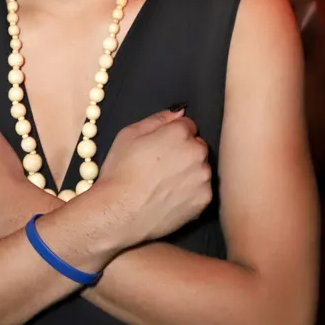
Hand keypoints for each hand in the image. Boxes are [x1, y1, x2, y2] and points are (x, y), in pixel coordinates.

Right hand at [95, 109, 211, 248]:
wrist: (120, 213)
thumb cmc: (120, 171)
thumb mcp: (129, 134)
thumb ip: (157, 119)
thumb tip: (179, 112)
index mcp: (179, 133)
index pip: (187, 125)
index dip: (172, 135)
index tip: (160, 147)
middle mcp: (197, 152)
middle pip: (197, 146)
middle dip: (184, 151)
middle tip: (161, 166)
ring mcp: (203, 178)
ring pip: (201, 168)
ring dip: (190, 171)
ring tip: (165, 184)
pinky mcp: (204, 201)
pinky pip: (202, 190)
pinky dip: (191, 192)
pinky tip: (171, 197)